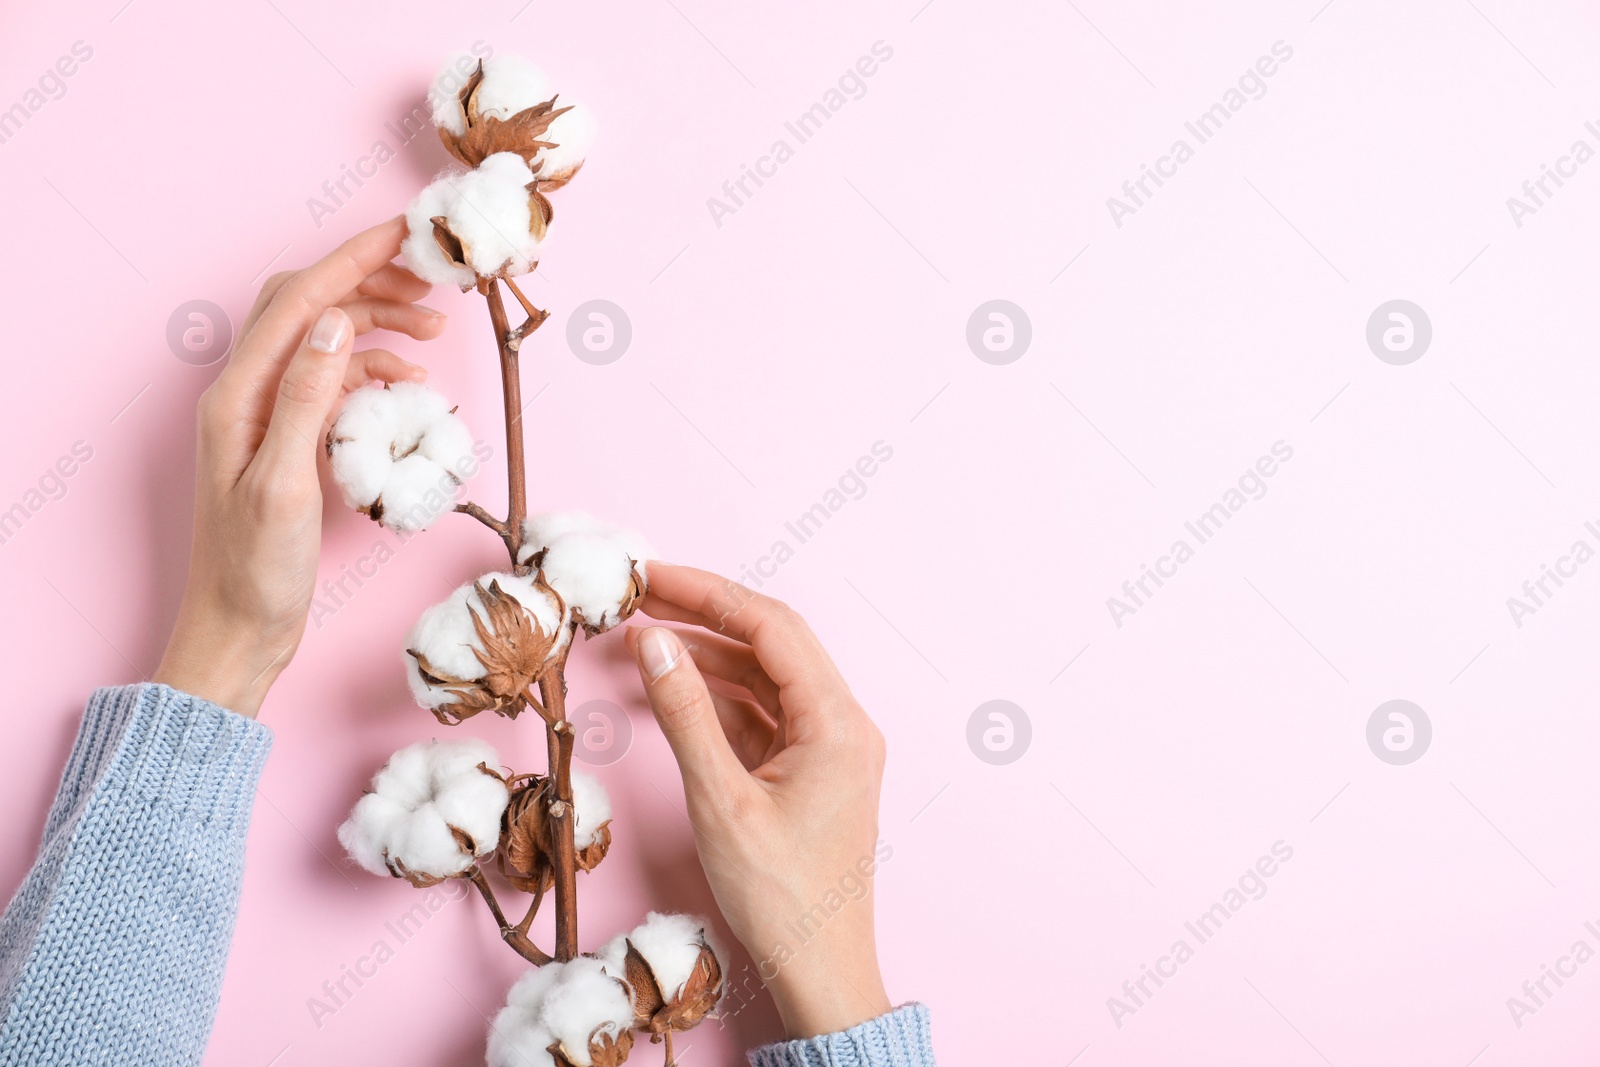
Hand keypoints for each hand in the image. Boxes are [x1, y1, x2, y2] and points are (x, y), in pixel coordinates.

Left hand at [153, 217, 443, 716]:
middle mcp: (246, 393)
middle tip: (431, 282)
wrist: (239, 629)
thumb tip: (334, 320)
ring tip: (433, 333)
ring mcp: (265, 414)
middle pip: (307, 305)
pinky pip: (331, 381)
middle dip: (368, 282)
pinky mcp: (286, 438)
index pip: (300, 301)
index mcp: (238, 394)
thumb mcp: (285, 483)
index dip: (354, 260)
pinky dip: (372, 370)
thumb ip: (305, 397)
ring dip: (377, 326)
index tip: (407, 233)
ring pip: (323, 339)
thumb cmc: (256, 570)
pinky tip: (409, 385)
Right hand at [624, 564, 892, 1038]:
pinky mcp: (813, 771)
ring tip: (644, 637)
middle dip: (706, 614)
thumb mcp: (721, 801)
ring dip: (709, 655)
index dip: (708, 594)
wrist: (820, 970)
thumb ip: (686, 714)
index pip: (771, 628)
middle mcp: (845, 724)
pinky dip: (720, 697)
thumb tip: (653, 642)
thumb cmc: (780, 897)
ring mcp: (831, 747)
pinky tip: (674, 686)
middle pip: (772, 643)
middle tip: (643, 593)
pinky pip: (765, 714)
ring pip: (767, 677)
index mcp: (838, 723)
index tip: (652, 576)